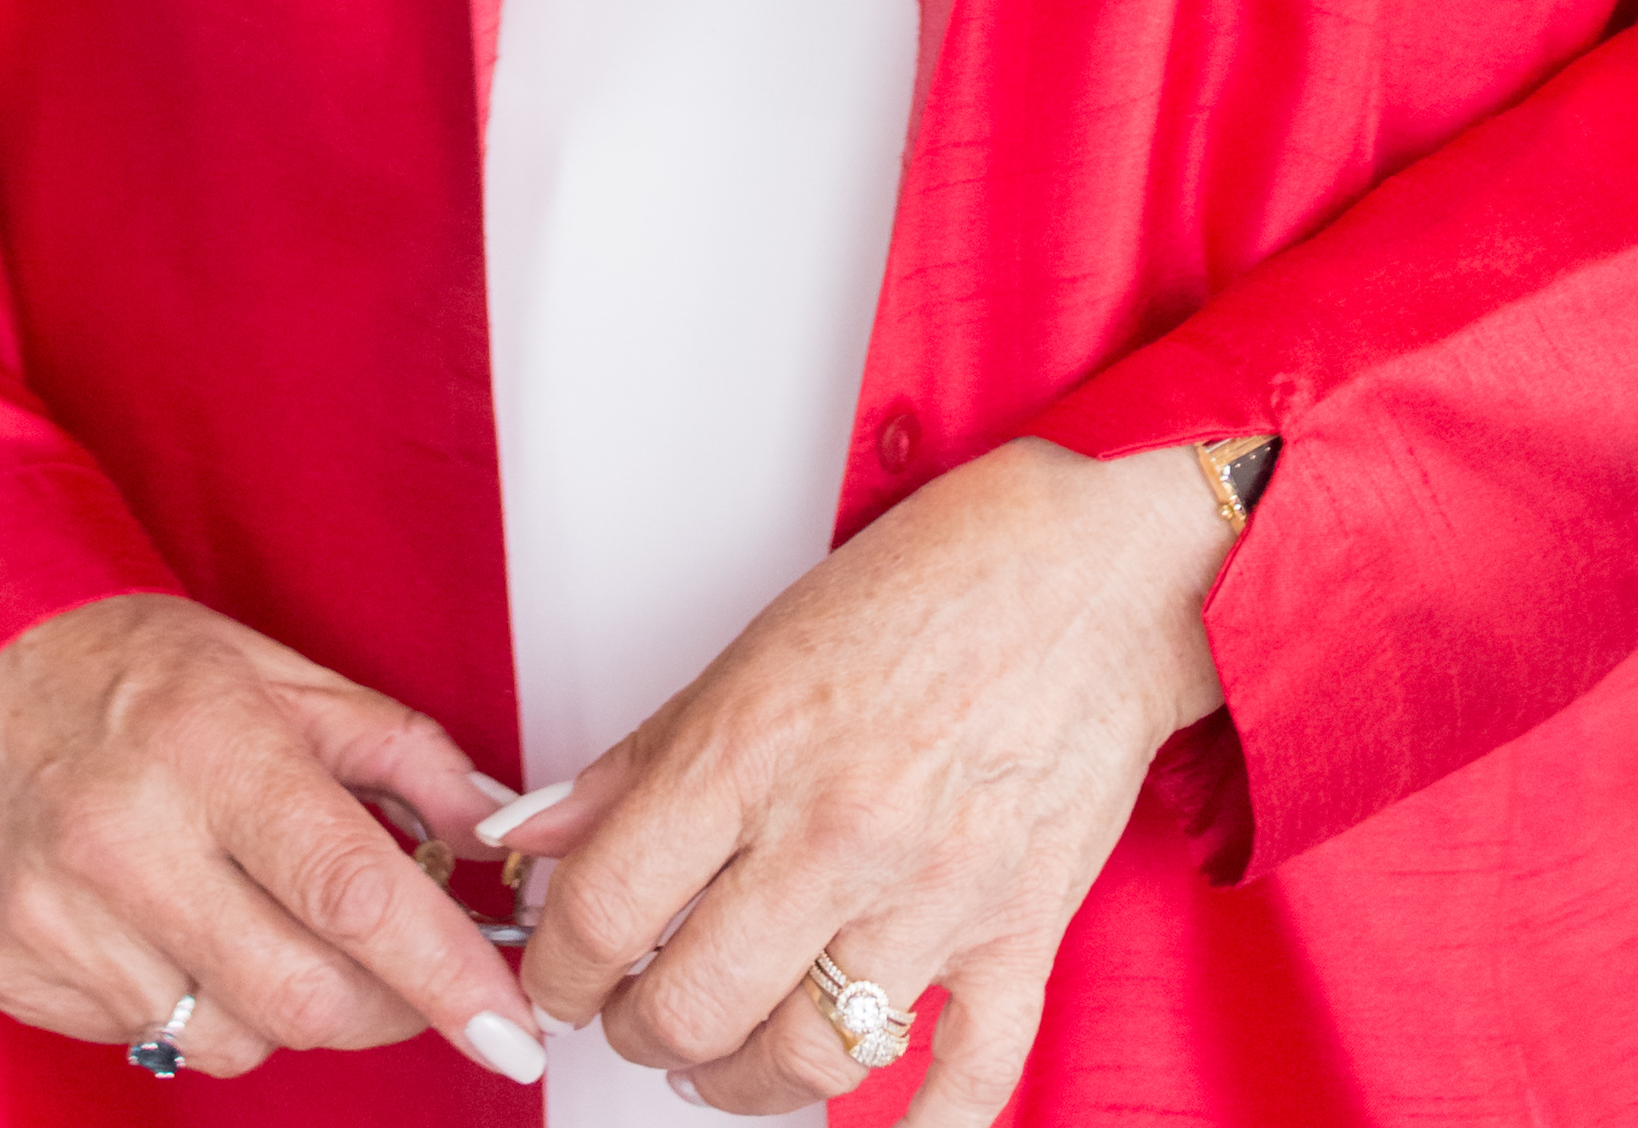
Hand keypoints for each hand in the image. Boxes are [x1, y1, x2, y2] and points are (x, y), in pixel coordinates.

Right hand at [0, 594, 549, 1084]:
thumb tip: (490, 832)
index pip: (355, 891)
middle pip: (303, 999)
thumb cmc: (113, 654)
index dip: (446, 972)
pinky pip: (145, 1039)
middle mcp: (125, 841)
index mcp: (208, 745)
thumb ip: (395, 749)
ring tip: (266, 915)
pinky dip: (190, 1003)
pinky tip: (174, 922)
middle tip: (410, 973)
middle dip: (387, 1008)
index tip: (507, 1026)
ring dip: (283, 1003)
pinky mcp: (3, 970)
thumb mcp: (272, 666)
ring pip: (230, 1038)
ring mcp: (54, 919)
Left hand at [513, 440, 1226, 1116]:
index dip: (554, 966)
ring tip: (722, 1053)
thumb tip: (534, 836)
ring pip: (800, 1062)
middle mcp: (837, 832)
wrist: (1104, 566)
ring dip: (738, 1081)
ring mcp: (935, 895)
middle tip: (635, 1008)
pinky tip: (869, 1126)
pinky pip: (961, 1084)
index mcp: (754, 748)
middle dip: (636, 1029)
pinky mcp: (1022, 935)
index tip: (555, 973)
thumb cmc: (937, 578)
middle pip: (687, 1009)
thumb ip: (642, 756)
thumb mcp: (759, 643)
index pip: (604, 909)